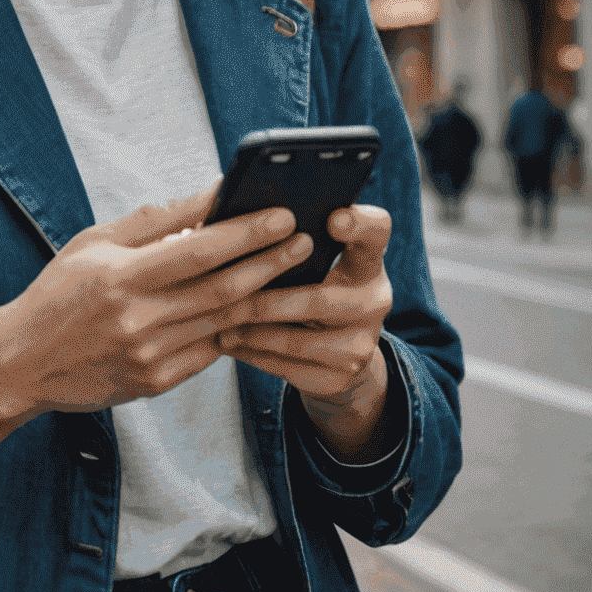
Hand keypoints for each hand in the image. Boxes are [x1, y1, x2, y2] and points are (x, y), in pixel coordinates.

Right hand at [0, 187, 313, 416]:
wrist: (24, 362)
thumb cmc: (59, 291)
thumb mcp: (95, 242)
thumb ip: (154, 221)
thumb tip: (209, 195)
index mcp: (120, 278)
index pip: (198, 252)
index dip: (245, 233)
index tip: (281, 215)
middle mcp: (138, 321)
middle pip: (222, 289)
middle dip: (270, 262)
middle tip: (304, 240)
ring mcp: (150, 356)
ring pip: (224, 321)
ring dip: (263, 293)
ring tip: (293, 269)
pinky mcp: (157, 382)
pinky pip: (210, 350)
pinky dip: (235, 325)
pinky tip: (257, 304)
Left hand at [219, 204, 395, 460]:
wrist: (335, 354)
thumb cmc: (309, 285)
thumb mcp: (312, 260)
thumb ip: (288, 238)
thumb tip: (231, 213)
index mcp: (366, 259)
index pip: (376, 230)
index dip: (358, 224)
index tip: (332, 217)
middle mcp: (374, 300)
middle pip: (320, 299)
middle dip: (267, 297)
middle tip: (225, 289)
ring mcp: (361, 343)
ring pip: (298, 339)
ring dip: (251, 329)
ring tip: (215, 318)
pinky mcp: (341, 378)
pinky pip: (288, 366)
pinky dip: (252, 352)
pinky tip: (226, 340)